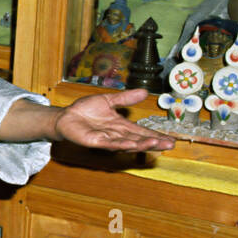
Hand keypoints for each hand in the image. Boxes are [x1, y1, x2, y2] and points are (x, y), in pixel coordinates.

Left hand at [53, 89, 175, 151]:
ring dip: (141, 144)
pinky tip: (131, 145)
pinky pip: (110, 144)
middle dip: (154, 142)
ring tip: (155, 143)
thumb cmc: (85, 110)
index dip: (156, 136)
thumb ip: (125, 99)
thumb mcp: (109, 100)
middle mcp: (116, 134)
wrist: (66, 116)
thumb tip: (144, 92)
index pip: (142, 132)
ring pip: (127, 144)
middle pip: (138, 140)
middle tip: (169, 144)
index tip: (171, 140)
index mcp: (121, 126)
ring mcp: (107, 139)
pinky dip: (121, 144)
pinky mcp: (95, 141)